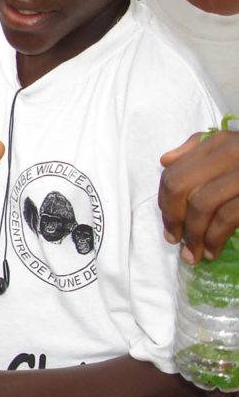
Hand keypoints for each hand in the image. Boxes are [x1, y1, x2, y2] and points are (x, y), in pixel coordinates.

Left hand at [159, 129, 238, 262]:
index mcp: (221, 142)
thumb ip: (199, 150)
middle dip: (172, 218)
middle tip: (174, 240)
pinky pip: (226, 217)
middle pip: (181, 186)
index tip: (167, 221)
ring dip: (192, 235)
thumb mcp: (232, 150)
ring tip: (192, 254)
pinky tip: (212, 252)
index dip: (164, 200)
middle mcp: (232, 152)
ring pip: (202, 205)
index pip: (175, 171)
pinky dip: (214, 239)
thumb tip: (165, 160)